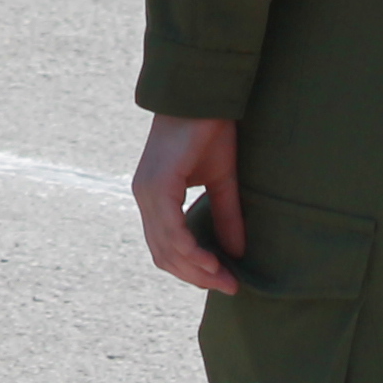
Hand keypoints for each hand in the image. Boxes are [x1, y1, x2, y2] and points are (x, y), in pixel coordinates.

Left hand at [133, 113, 243, 293]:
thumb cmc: (209, 131)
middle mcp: (144, 197)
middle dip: (196, 276)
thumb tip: (237, 254)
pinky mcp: (157, 184)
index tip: (226, 282)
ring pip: (166, 247)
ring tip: (224, 278)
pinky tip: (211, 260)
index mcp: (155, 197)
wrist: (203, 96)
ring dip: (196, 268)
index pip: (166, 247)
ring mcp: (146, 191)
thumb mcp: (222, 181)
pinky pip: (170, 228)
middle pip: (164, 254)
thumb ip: (225, 216)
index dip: (194, 270)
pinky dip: (190, 249)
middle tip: (228, 286)